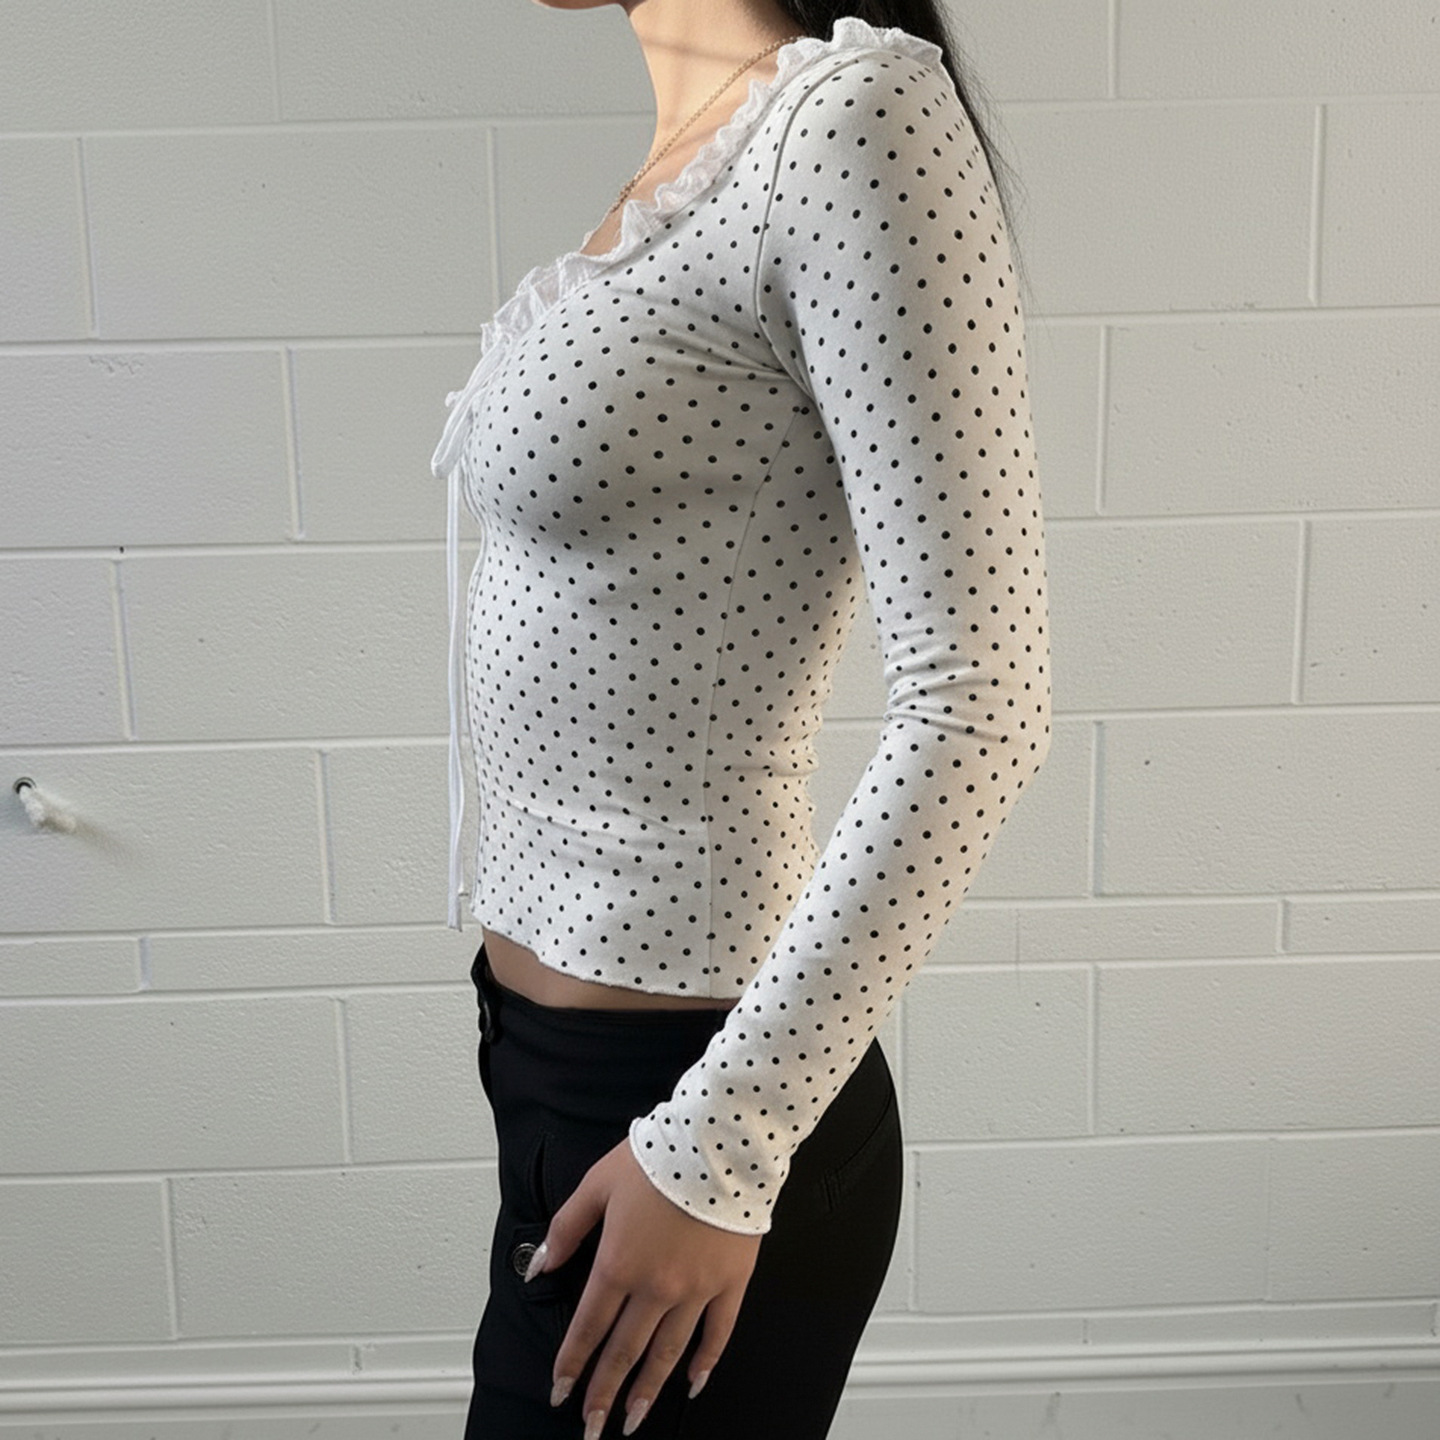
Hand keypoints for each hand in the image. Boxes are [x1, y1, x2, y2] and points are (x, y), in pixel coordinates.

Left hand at [527, 1134, 761, 1437]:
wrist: (719, 1144)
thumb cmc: (658, 1157)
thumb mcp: (598, 1184)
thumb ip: (566, 1228)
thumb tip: (539, 1266)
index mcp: (619, 1263)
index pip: (588, 1327)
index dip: (572, 1363)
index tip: (560, 1392)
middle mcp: (656, 1287)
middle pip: (624, 1351)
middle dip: (604, 1393)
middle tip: (592, 1427)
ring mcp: (696, 1290)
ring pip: (667, 1353)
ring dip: (647, 1390)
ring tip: (633, 1421)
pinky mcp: (730, 1283)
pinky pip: (717, 1333)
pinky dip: (705, 1362)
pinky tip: (693, 1383)